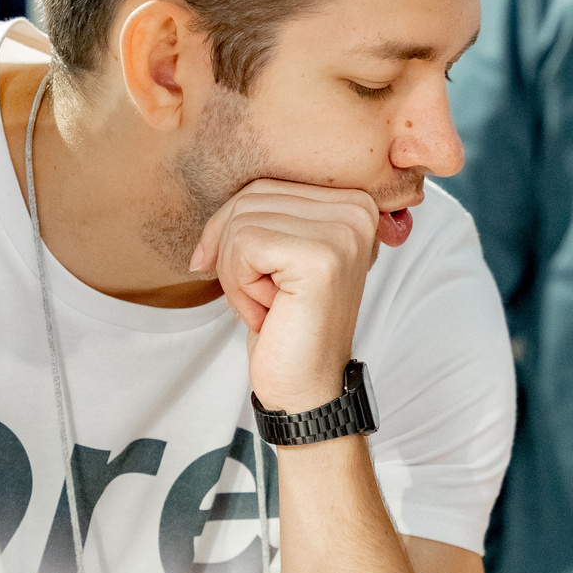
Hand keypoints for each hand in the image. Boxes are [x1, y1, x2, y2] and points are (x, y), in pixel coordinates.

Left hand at [190, 179, 386, 411]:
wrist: (305, 388)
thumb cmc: (285, 323)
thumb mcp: (273, 252)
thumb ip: (263, 209)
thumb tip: (215, 185)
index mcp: (352, 201)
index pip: (264, 184)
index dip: (235, 229)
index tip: (251, 275)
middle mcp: (357, 209)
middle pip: (251, 197)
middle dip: (234, 253)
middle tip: (265, 298)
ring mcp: (344, 232)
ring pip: (242, 221)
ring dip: (237, 273)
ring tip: (270, 305)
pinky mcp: (322, 257)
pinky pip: (242, 245)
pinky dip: (239, 287)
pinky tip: (269, 312)